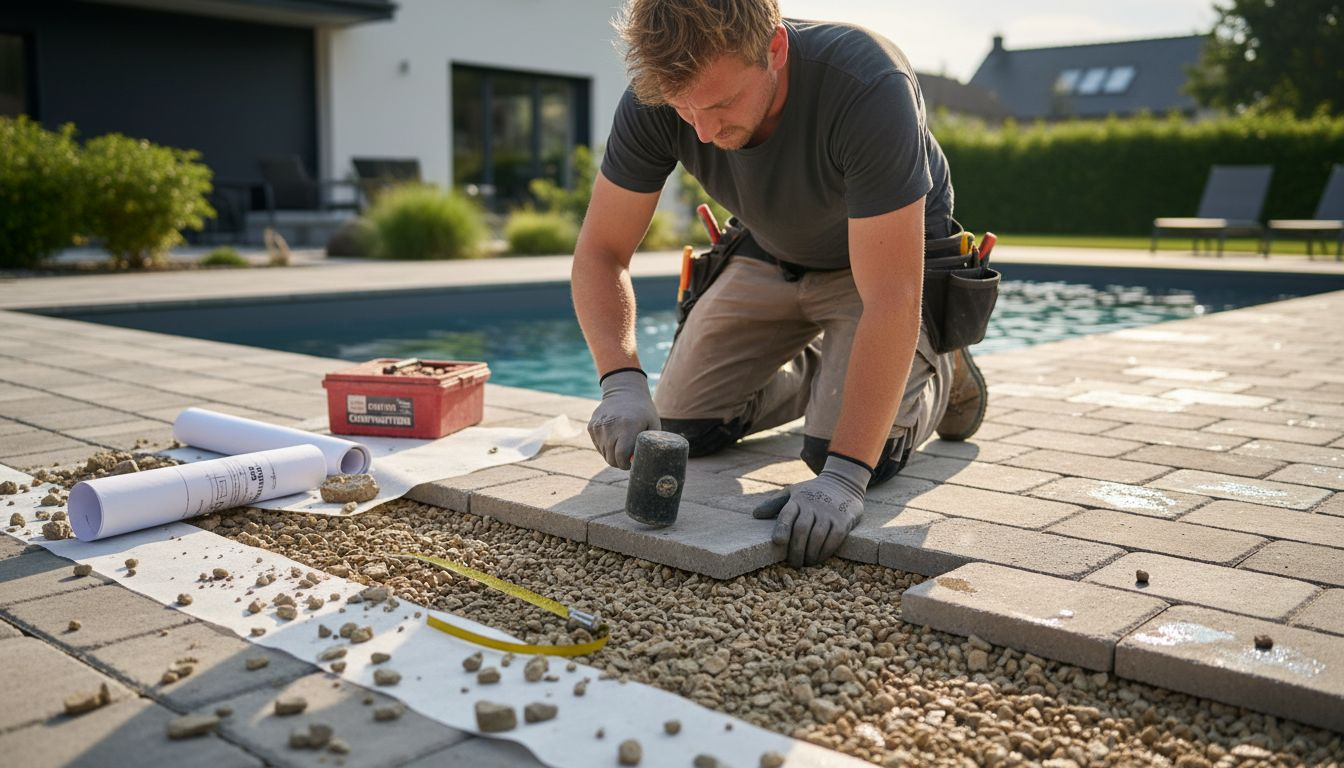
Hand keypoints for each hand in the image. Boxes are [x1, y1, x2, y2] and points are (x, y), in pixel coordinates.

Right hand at [588, 369, 659, 468]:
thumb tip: (642, 464)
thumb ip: (648, 445)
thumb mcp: (653, 425)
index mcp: (627, 427)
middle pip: (610, 458)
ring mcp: (599, 426)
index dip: (625, 465)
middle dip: (619, 462)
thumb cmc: (643, 411)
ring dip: (612, 454)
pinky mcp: (592, 426)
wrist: (624, 391)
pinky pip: (598, 445)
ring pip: (604, 453)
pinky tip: (613, 436)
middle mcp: (610, 427)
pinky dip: (605, 446)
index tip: (630, 464)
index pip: (620, 456)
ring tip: (621, 444)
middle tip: (626, 458)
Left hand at [753, 455, 869, 567]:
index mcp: (797, 499)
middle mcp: (812, 505)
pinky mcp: (843, 520)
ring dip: (810, 554)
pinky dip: (825, 552)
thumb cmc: (812, 492)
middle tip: (793, 563)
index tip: (778, 541)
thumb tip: (755, 515)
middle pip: (801, 530)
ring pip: (817, 537)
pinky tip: (819, 558)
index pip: (787, 514)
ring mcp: (828, 513)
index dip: (782, 528)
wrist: (843, 482)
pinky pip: (833, 539)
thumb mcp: (792, 492)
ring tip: (806, 563)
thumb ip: (774, 503)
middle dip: (796, 550)